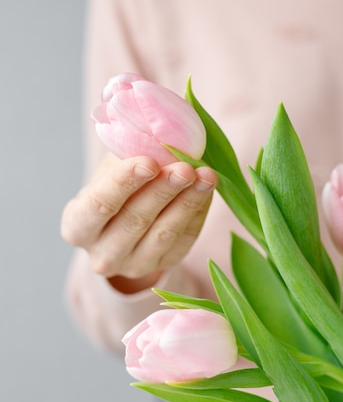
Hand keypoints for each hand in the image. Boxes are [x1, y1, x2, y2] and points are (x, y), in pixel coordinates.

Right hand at [61, 153, 217, 292]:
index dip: (124, 182)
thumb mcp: (112, 168)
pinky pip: (184, 240)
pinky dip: (198, 212)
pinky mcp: (164, 266)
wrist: (125, 221)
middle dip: (163, 191)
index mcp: (77, 226)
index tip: (149, 161)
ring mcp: (134, 266)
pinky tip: (207, 189)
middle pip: (134, 221)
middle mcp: (102, 254)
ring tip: (205, 175)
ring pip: (164, 234)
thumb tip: (161, 135)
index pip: (99, 204)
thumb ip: (128, 154)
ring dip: (187, 202)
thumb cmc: (115, 186)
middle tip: (185, 168)